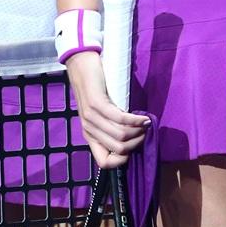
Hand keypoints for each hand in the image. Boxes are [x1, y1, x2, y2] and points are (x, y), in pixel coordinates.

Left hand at [66, 51, 149, 168]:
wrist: (80, 65)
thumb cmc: (93, 88)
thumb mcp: (98, 114)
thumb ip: (108, 127)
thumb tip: (130, 139)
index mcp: (89, 135)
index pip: (104, 162)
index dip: (122, 161)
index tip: (133, 148)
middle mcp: (89, 129)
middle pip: (118, 149)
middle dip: (136, 143)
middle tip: (144, 133)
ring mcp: (92, 117)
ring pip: (121, 135)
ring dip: (138, 132)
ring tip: (146, 124)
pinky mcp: (97, 103)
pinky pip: (120, 118)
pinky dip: (136, 120)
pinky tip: (144, 118)